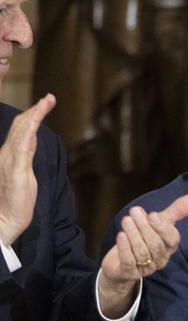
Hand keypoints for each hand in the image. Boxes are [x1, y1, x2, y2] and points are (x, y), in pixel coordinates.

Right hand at [0, 94, 54, 245]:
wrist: (3, 222)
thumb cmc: (14, 201)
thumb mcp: (23, 175)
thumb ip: (25, 157)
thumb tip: (32, 142)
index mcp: (9, 155)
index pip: (20, 129)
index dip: (31, 115)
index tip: (45, 103)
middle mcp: (6, 154)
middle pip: (21, 126)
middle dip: (35, 110)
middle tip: (50, 98)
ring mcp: (10, 161)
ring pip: (21, 132)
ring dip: (35, 115)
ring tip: (47, 102)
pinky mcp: (16, 171)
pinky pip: (22, 147)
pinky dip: (28, 132)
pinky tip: (35, 122)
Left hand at [98, 192, 187, 317]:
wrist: (120, 262)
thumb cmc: (143, 238)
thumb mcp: (158, 222)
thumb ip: (177, 210)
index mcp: (169, 247)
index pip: (172, 239)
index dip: (163, 228)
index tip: (153, 214)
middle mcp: (160, 259)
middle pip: (156, 245)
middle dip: (145, 227)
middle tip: (134, 211)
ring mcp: (145, 268)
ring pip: (142, 252)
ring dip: (134, 235)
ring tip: (126, 220)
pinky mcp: (129, 273)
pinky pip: (129, 262)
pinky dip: (125, 248)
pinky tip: (121, 235)